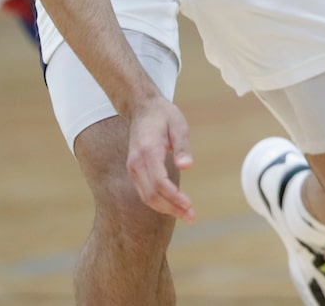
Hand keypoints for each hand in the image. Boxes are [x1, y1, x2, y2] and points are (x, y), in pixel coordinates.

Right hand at [124, 95, 195, 222]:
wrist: (142, 108)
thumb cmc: (164, 115)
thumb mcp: (178, 125)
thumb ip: (182, 146)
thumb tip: (187, 166)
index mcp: (148, 151)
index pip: (159, 182)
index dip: (173, 197)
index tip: (189, 205)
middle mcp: (137, 162)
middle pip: (152, 194)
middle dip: (171, 208)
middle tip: (191, 216)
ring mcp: (133, 167)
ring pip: (146, 197)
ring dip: (165, 208)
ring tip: (185, 214)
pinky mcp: (134, 170)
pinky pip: (144, 192)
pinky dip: (158, 202)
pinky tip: (173, 205)